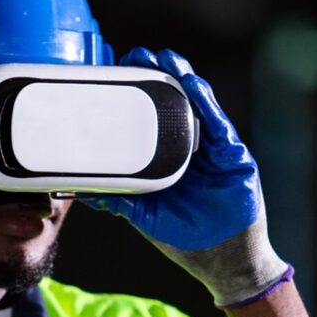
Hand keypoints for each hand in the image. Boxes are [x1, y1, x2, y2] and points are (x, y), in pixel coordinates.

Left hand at [80, 47, 289, 306]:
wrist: (224, 262)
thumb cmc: (187, 239)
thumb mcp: (146, 216)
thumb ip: (121, 199)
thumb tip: (83, 190)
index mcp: (168, 159)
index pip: (151, 117)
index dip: (137, 93)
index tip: (116, 71)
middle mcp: (190, 149)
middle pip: (174, 103)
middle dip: (158, 76)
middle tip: (136, 54)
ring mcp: (213, 150)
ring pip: (198, 105)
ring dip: (182, 79)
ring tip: (164, 58)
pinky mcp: (234, 157)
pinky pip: (218, 126)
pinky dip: (205, 105)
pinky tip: (191, 86)